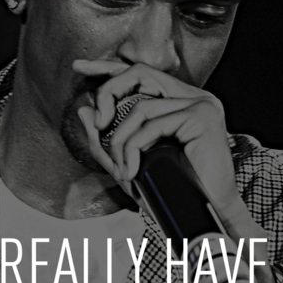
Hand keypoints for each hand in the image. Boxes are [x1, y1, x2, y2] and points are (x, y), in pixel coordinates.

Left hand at [73, 59, 253, 234]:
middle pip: (138, 74)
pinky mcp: (202, 116)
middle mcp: (192, 96)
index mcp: (178, 102)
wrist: (203, 215)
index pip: (140, 74)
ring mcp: (200, 103)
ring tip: (121, 170)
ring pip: (141, 107)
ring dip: (120, 140)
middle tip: (98, 125)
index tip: (79, 67)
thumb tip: (83, 110)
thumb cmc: (170, 191)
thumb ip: (105, 139)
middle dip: (108, 94)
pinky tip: (132, 171)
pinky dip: (134, 148)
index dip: (108, 67)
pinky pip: (153, 124)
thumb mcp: (129, 163)